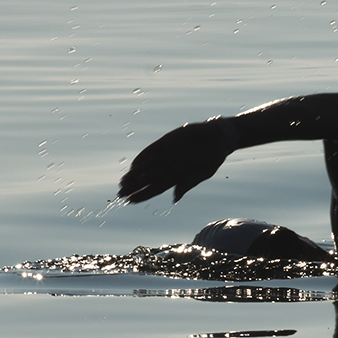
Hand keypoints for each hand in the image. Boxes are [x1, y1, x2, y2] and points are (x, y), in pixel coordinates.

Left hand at [117, 121, 233, 202]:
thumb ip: (188, 183)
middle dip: (134, 187)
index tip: (131, 200)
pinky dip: (142, 158)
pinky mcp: (166, 142)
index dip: (143, 195)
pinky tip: (133, 166)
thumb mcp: (204, 172)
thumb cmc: (213, 157)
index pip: (155, 189)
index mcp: (177, 177)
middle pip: (147, 180)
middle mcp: (168, 167)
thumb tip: (174, 197)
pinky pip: (150, 151)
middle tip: (120, 193)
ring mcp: (166, 154)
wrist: (218, 137)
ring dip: (134, 175)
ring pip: (146, 167)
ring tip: (123, 182)